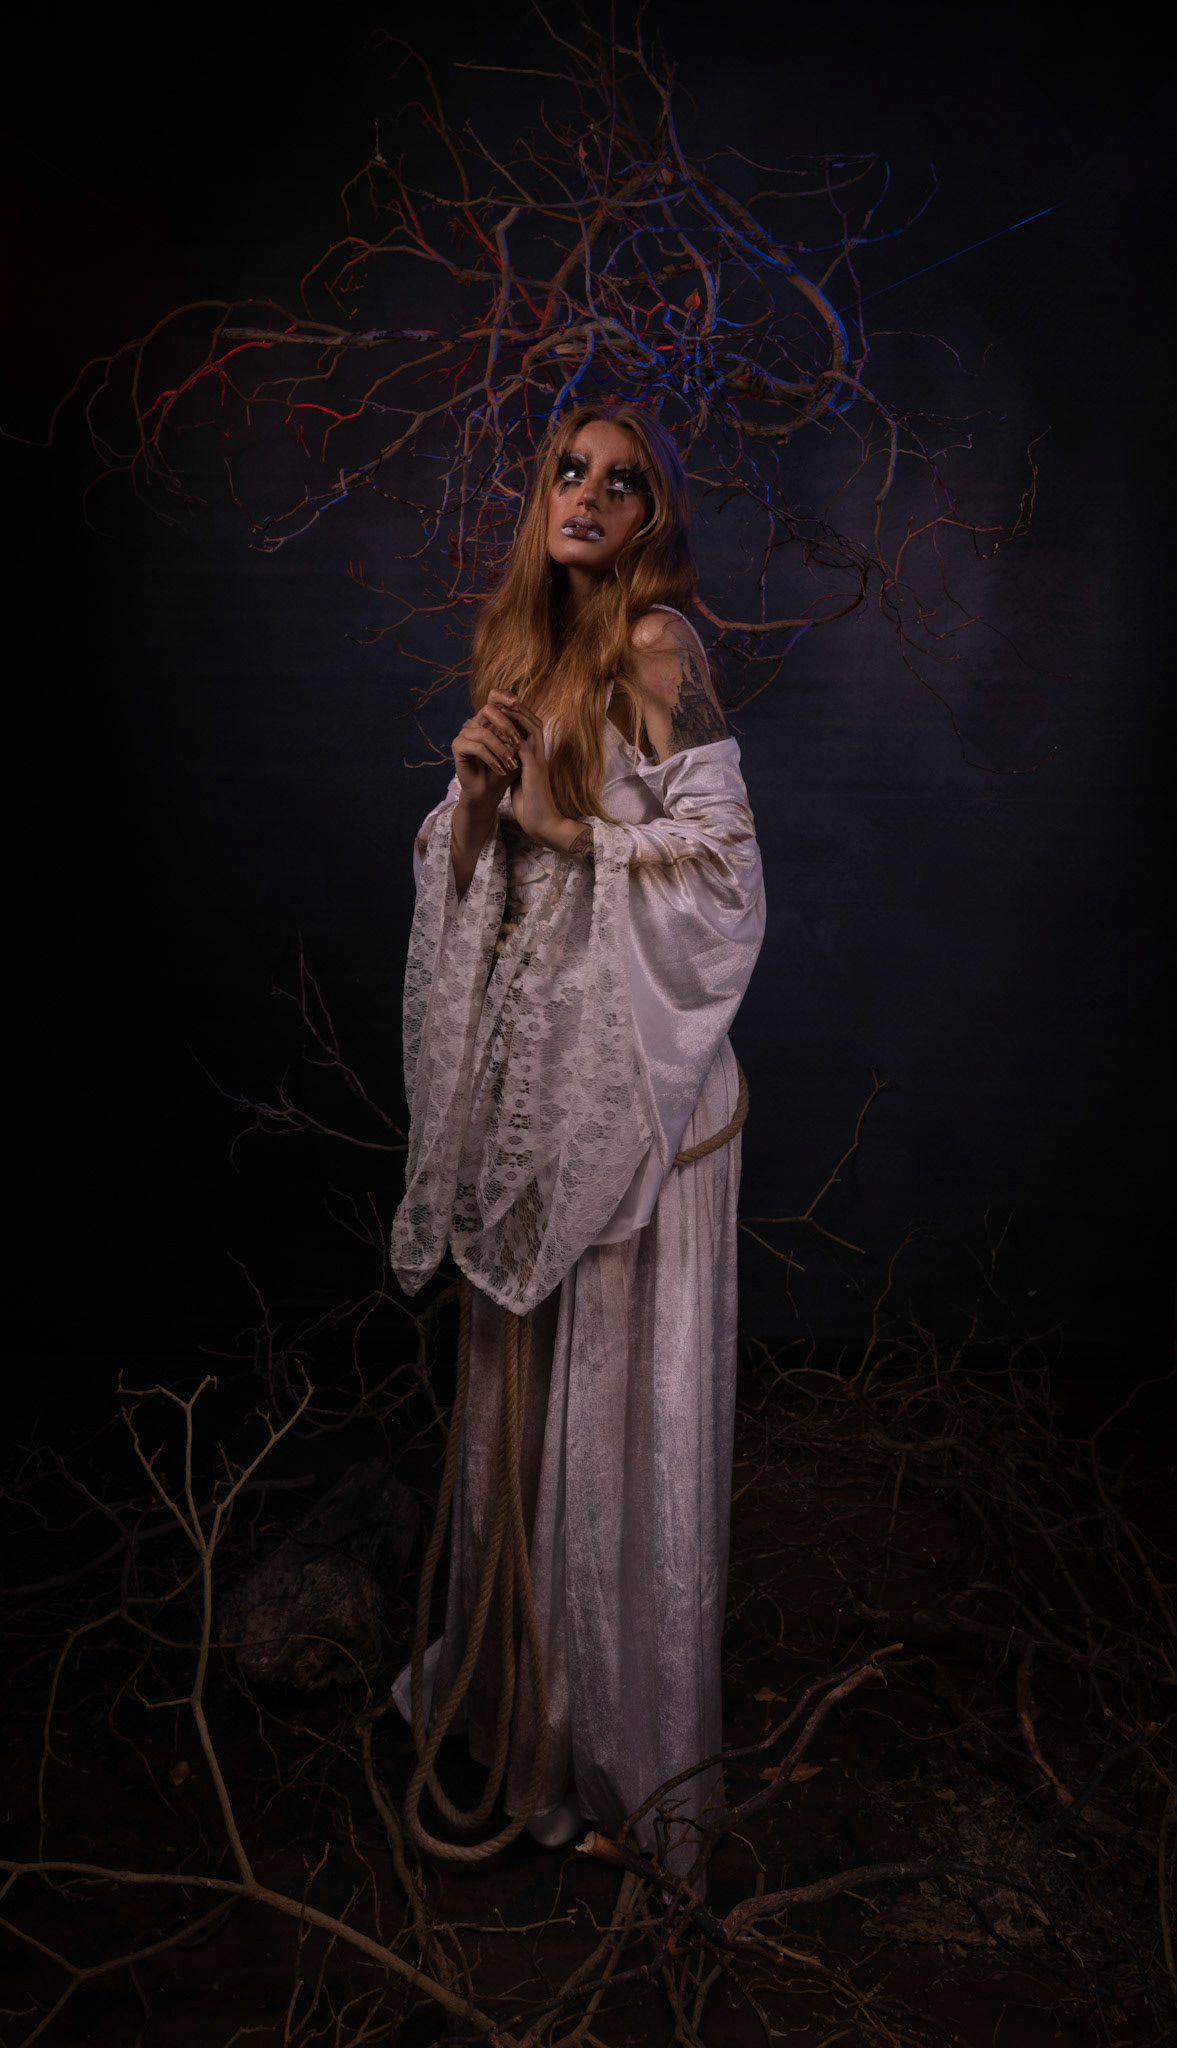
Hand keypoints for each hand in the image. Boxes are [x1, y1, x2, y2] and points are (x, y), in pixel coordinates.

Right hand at [451, 690, 523, 808]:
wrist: (490, 792)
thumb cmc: (505, 771)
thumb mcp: (517, 750)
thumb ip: (519, 732)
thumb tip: (523, 717)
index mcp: (489, 719)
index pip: (493, 697)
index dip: (504, 696)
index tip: (517, 703)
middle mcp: (475, 723)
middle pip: (489, 710)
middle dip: (506, 725)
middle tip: (518, 742)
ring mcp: (465, 734)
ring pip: (485, 733)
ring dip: (502, 750)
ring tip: (512, 765)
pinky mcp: (457, 746)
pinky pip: (477, 747)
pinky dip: (492, 759)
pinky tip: (500, 770)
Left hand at [506, 702, 573, 846]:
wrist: (542, 824)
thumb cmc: (531, 806)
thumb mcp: (522, 781)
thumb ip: (517, 767)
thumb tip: (507, 759)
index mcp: (537, 758)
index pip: (532, 729)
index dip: (520, 716)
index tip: (506, 708)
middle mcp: (541, 756)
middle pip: (535, 723)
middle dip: (520, 709)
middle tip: (505, 699)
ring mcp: (539, 762)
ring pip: (532, 730)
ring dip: (517, 717)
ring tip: (503, 707)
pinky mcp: (533, 771)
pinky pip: (523, 747)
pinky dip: (512, 737)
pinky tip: (501, 730)